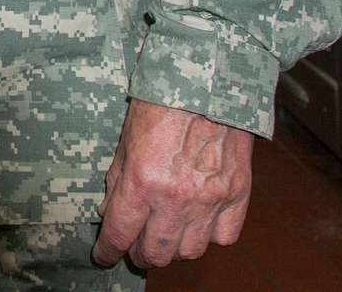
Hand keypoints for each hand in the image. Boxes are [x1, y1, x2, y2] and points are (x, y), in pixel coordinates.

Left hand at [93, 98, 253, 269]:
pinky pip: (223, 237)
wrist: (206, 84)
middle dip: (139, 254)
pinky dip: (209, 236)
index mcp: (142, 181)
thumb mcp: (125, 140)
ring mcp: (210, 200)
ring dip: (174, 248)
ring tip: (166, 234)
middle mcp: (176, 198)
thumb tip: (109, 214)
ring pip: (189, 251)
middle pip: (156, 253)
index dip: (108, 251)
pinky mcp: (237, 196)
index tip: (104, 255)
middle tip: (135, 247)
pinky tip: (198, 222)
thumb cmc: (161, 104)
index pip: (120, 234)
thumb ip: (117, 181)